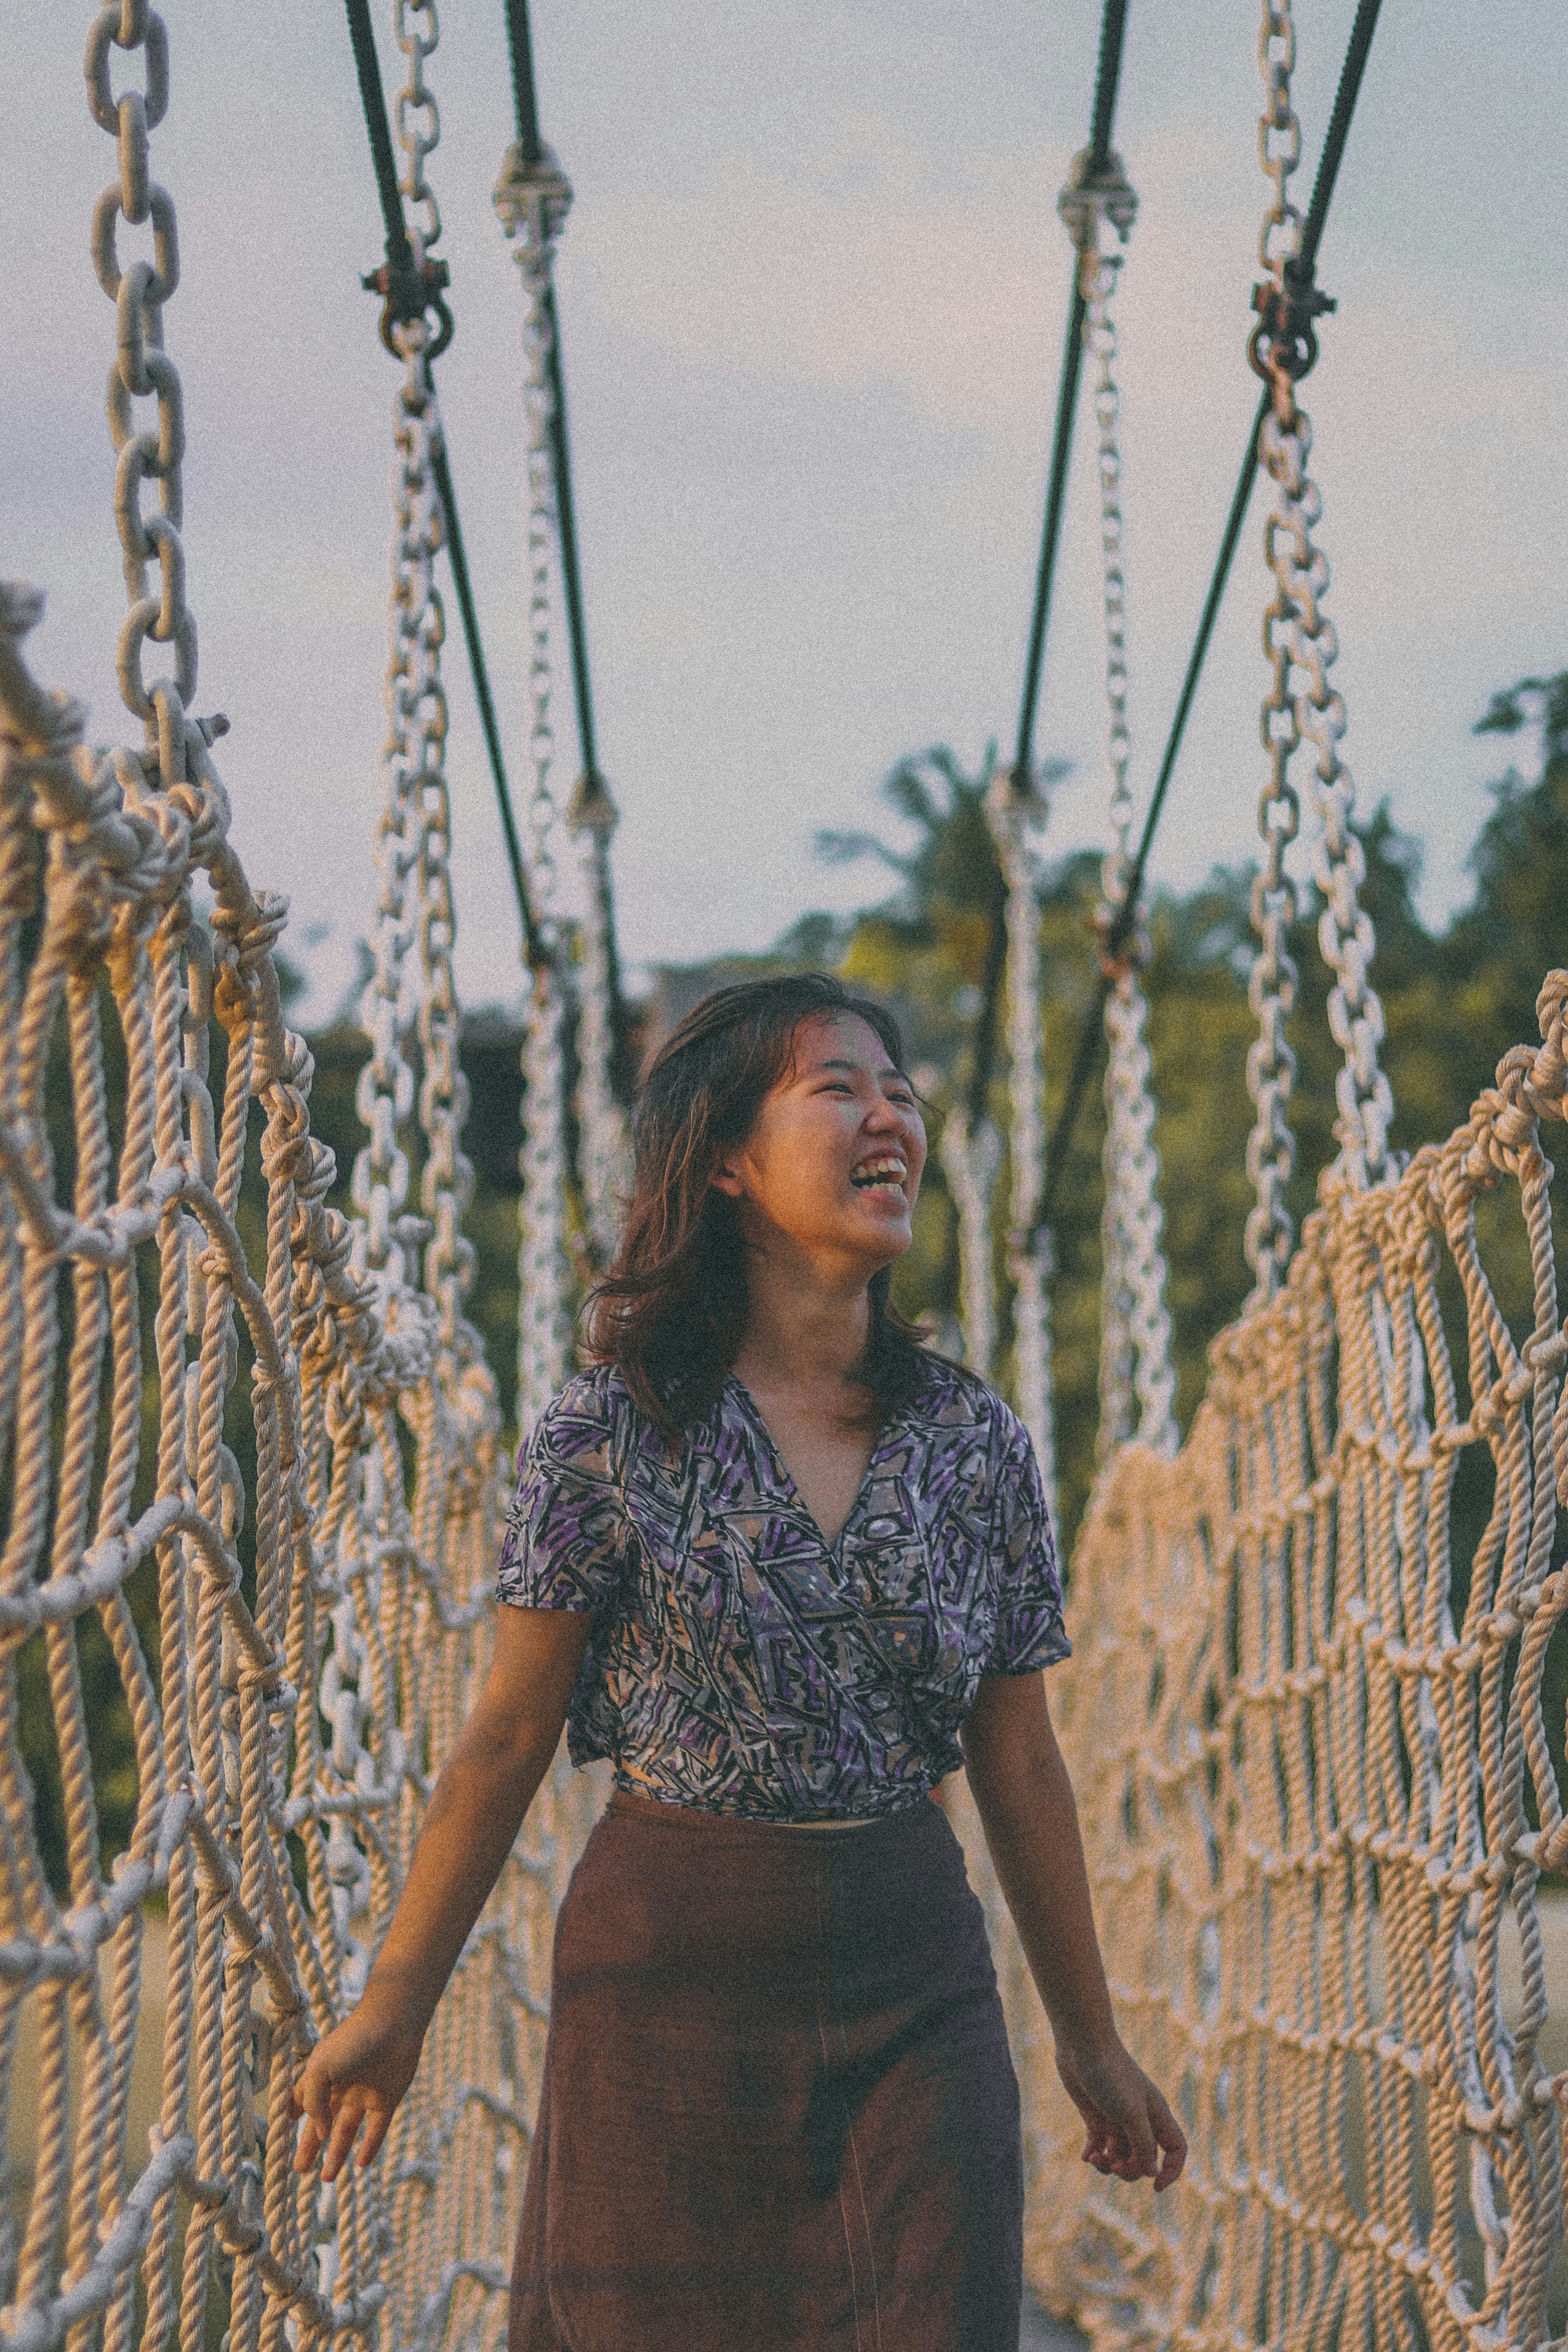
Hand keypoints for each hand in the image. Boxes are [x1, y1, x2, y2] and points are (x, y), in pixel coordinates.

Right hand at [292, 1993, 425, 2180]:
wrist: (393, 2024)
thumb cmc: (353, 2041)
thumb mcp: (320, 2069)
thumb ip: (312, 2102)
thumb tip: (320, 2133)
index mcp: (322, 2075)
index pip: (302, 2101)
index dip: (292, 2115)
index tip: (283, 2133)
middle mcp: (342, 2087)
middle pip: (322, 2123)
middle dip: (310, 2146)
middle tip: (300, 2171)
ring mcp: (364, 2094)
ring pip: (346, 2132)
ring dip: (336, 2154)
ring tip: (326, 2179)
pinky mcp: (387, 2100)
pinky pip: (376, 2129)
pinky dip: (369, 2147)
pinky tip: (361, 2164)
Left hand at [1055, 2034, 1185, 2191]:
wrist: (1082, 2045)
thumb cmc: (1110, 2075)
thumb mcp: (1131, 2113)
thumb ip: (1143, 2144)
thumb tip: (1152, 2174)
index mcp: (1156, 2116)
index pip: (1175, 2149)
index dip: (1171, 2171)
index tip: (1156, 2187)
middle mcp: (1139, 2119)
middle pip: (1144, 2159)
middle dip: (1130, 2170)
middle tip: (1113, 2166)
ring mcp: (1117, 2118)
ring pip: (1120, 2155)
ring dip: (1109, 2164)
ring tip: (1095, 2159)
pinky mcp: (1096, 2115)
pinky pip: (1099, 2145)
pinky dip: (1094, 2154)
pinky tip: (1086, 2155)